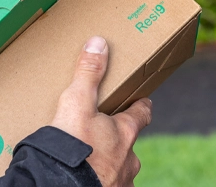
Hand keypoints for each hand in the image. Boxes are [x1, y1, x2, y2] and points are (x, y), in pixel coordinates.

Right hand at [51, 36, 151, 185]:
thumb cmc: (73, 147)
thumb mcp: (76, 103)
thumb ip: (88, 74)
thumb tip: (99, 43)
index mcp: (125, 133)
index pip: (142, 114)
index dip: (141, 106)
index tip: (142, 101)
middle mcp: (129, 159)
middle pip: (129, 144)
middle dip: (118, 140)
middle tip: (102, 134)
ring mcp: (120, 182)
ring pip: (120, 169)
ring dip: (110, 164)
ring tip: (90, 161)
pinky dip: (101, 182)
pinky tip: (87, 180)